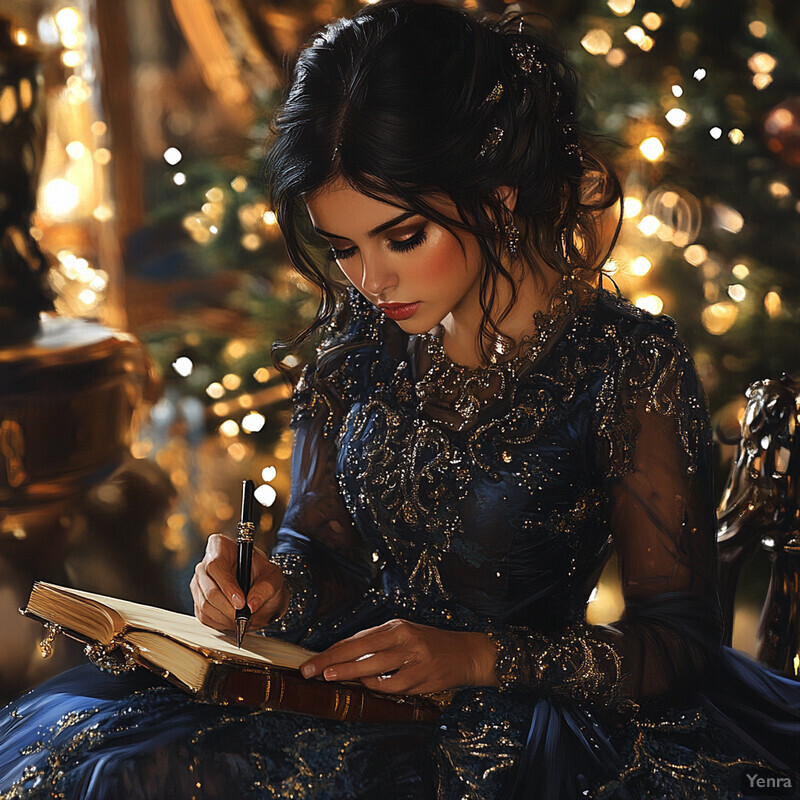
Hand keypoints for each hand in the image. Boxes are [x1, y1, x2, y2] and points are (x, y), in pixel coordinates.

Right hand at [190, 533, 289, 631]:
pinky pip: (203, 616)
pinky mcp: (198, 600)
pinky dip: (220, 623)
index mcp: (220, 546)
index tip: (241, 602)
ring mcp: (199, 583)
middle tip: (245, 617)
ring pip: (204, 605)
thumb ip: (265, 589)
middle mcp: (205, 564)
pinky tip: (234, 620)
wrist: (262, 589)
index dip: (227, 586)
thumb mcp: (273, 577)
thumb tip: (251, 605)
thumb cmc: (264, 577)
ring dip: (225, 617)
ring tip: (243, 620)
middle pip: (208, 589)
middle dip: (228, 607)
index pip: (216, 565)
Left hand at [298, 618, 497, 694]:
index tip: (310, 661)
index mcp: (395, 626)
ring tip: (330, 676)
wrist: (465, 653)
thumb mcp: (403, 636)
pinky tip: (368, 686)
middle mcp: (403, 638)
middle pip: (359, 649)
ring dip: (350, 672)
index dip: (331, 650)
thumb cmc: (428, 645)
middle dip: (331, 661)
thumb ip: (376, 645)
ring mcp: (413, 657)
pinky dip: (378, 687)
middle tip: (309, 670)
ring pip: (374, 667)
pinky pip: (393, 685)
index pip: (356, 639)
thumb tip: (342, 657)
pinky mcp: (422, 676)